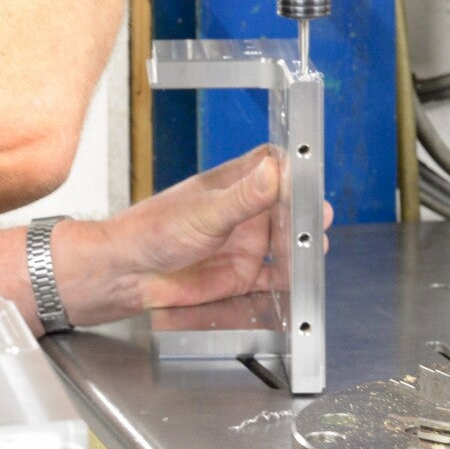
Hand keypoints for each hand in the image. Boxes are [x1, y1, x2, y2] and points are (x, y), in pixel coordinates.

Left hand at [58, 147, 332, 322]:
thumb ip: (244, 196)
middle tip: (321, 217)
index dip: (294, 168)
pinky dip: (290, 282)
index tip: (313, 175)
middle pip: (286, 206)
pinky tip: (302, 283)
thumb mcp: (205, 211)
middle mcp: (242, 213)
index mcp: (232, 184)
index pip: (271, 165)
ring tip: (314, 249)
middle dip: (306, 211)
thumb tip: (276, 171)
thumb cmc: (154, 230)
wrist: (127, 275)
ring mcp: (243, 244)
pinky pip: (274, 279)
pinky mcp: (240, 277)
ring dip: (302, 246)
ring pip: (285, 243)